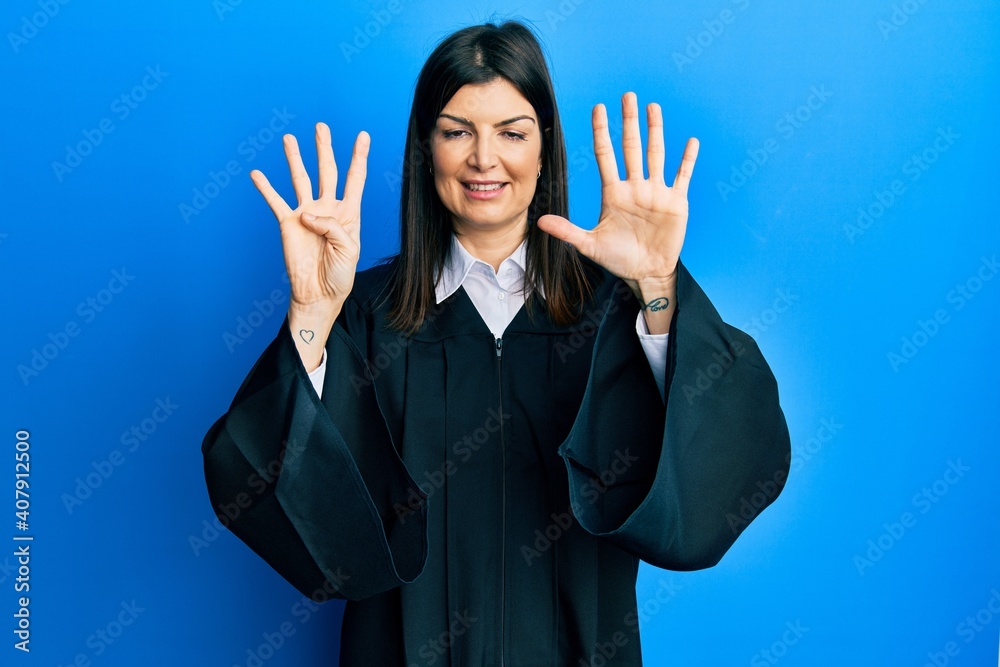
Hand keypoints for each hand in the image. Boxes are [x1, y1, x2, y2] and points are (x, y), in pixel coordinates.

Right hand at [250, 122, 369, 312]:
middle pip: (326, 170)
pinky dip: (265, 187)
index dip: (359, 156)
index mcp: (348, 212)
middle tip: (321, 126)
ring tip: (288, 138)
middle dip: (324, 148)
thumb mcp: (348, 249)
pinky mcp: (288, 223)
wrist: (319, 293)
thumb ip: (332, 226)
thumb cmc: (339, 273)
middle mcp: (327, 207)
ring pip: (300, 178)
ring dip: (294, 158)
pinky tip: (257, 173)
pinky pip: (275, 201)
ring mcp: (306, 213)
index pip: (355, 178)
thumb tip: (307, 212)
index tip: (363, 135)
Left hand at [537, 92, 697, 295]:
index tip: (599, 108)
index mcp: (614, 192)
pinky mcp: (675, 202)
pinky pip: (682, 176)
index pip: (605, 155)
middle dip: (629, 122)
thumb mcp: (590, 245)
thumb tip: (539, 223)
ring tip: (653, 107)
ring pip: (656, 154)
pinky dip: (687, 160)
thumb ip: (567, 231)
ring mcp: (656, 192)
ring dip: (655, 131)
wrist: (646, 273)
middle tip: (628, 95)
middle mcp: (635, 186)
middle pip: (631, 147)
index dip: (602, 131)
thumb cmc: (619, 259)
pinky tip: (690, 142)